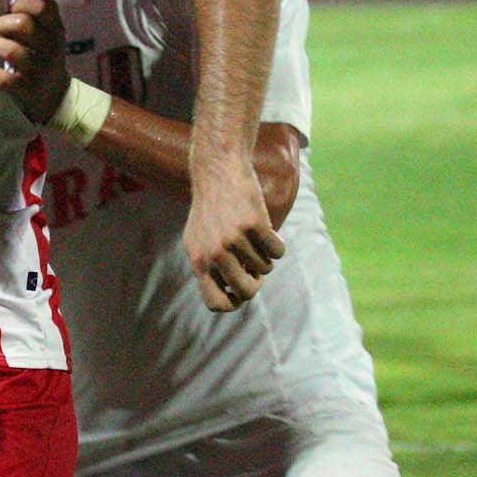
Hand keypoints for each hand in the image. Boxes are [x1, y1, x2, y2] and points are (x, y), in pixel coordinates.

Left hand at [0, 0, 70, 124]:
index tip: (13, 9)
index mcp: (55, 29)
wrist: (53, 94)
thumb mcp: (49, 32)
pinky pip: (5, 79)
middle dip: (3, 23)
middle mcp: (50, 47)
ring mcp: (39, 69)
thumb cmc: (42, 54)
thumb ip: (37, 13)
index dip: (22, 4)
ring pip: (12, 51)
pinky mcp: (27, 88)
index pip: (43, 7)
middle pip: (23, 25)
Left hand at [184, 162, 284, 312]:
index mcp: (198, 260)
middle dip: (256, 285)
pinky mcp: (254, 224)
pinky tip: (268, 232)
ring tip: (256, 241)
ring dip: (265, 258)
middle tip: (257, 273)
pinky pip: (277, 250)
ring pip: (264, 268)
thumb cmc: (210, 209)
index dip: (233, 304)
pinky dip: (277, 245)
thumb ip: (210, 267)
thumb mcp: (198, 239)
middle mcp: (214, 253)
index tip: (241, 294)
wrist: (217, 171)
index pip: (215, 303)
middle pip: (245, 291)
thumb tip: (231, 296)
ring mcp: (234, 239)